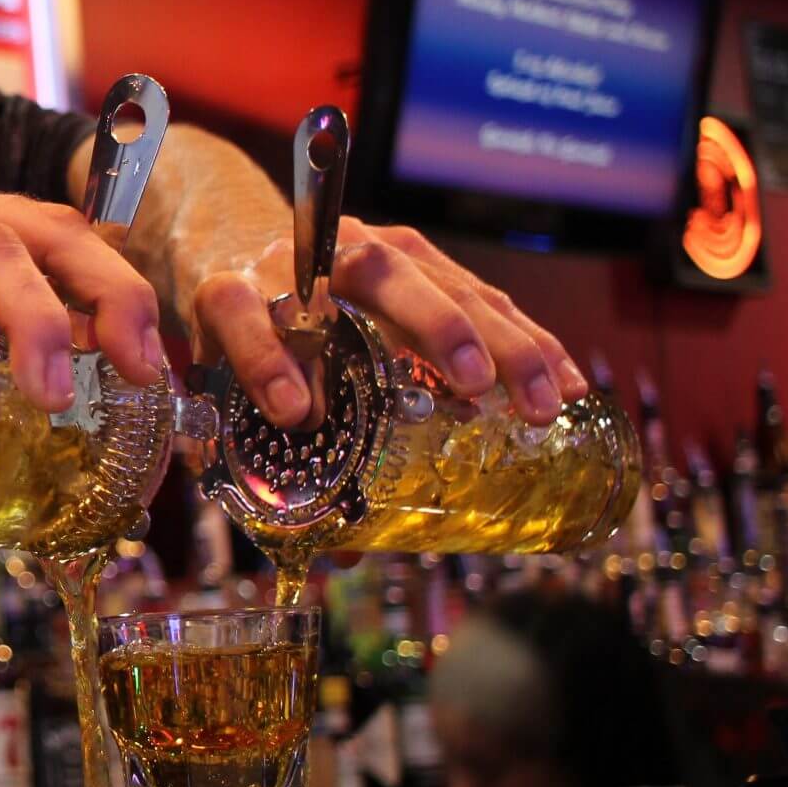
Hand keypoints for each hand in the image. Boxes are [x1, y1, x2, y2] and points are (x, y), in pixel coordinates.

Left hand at [191, 218, 588, 426]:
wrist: (241, 243)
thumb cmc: (237, 330)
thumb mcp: (222, 378)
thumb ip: (252, 448)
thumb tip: (320, 543)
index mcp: (236, 286)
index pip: (238, 311)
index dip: (262, 359)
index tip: (291, 413)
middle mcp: (308, 254)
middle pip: (375, 275)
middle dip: (432, 329)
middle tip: (474, 387)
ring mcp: (371, 248)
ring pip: (443, 282)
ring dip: (503, 341)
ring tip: (542, 403)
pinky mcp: (418, 256)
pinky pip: (480, 293)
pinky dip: (527, 338)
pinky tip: (565, 382)